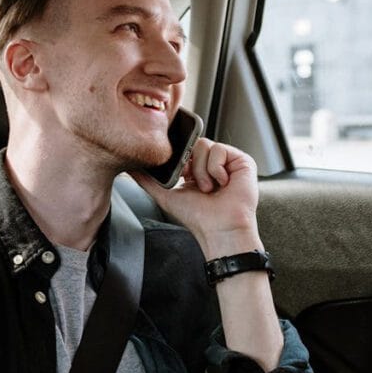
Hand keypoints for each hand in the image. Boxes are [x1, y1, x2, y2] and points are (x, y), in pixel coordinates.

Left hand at [131, 138, 262, 259]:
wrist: (219, 228)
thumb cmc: (197, 217)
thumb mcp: (165, 195)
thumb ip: (147, 180)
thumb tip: (130, 168)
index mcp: (196, 169)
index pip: (184, 149)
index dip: (180, 158)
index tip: (180, 175)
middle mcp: (212, 164)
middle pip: (193, 143)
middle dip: (190, 165)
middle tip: (193, 183)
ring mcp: (227, 161)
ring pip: (205, 145)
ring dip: (202, 170)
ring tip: (209, 188)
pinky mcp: (242, 161)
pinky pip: (220, 149)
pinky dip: (216, 168)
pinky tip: (222, 183)